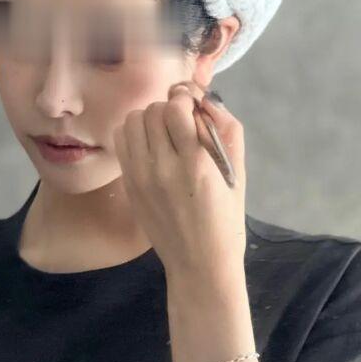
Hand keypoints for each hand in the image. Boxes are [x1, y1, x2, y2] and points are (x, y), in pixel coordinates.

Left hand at [113, 82, 246, 300]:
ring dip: (149, 119)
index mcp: (197, 164)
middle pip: (152, 110)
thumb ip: (226, 130)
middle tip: (180, 123)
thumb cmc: (226, 218)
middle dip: (168, 108)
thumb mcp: (238, 172)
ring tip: (163, 133)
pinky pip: (122, 140)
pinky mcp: (129, 184)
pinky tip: (149, 146)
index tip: (193, 107)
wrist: (199, 262)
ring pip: (133, 121)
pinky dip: (134, 134)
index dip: (185, 99)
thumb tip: (206, 99)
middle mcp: (164, 167)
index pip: (176, 107)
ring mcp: (141, 176)